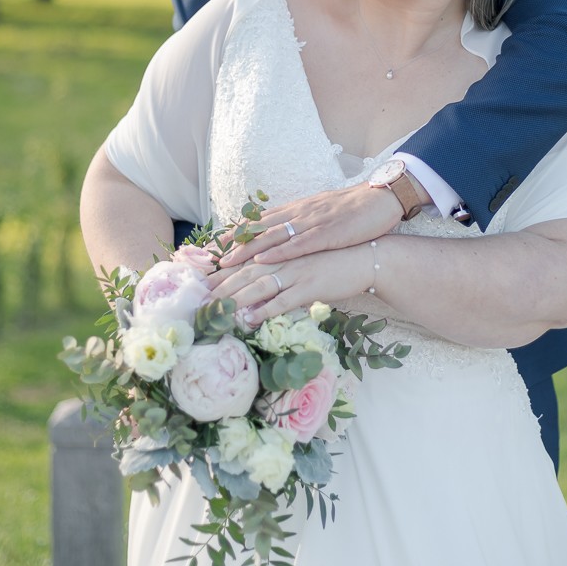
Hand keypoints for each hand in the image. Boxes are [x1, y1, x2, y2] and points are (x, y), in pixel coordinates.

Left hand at [208, 243, 374, 326]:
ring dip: (235, 297)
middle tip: (199, 295)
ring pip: (258, 284)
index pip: (247, 256)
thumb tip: (268, 271)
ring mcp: (296, 271)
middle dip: (221, 282)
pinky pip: (283, 300)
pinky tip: (250, 318)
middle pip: (245, 270)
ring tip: (215, 309)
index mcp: (283, 246)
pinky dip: (265, 310)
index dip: (224, 265)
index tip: (203, 275)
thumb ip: (286, 259)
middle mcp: (285, 256)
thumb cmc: (337, 256)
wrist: (367, 257)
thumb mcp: (307, 252)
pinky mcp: (310, 286)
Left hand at [217, 182, 403, 268]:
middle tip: (210, 259)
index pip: (260, 221)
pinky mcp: (327, 234)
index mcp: (297, 209)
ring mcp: (312, 223)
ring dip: (247, 251)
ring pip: (272, 237)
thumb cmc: (353, 212)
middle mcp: (299, 214)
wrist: (380, 200)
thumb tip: (284, 234)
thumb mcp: (320, 214)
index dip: (236, 233)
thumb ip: (301, 222)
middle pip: (259, 229)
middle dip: (233, 245)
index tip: (215, 245)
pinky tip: (264, 259)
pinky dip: (279, 252)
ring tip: (227, 264)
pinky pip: (299, 244)